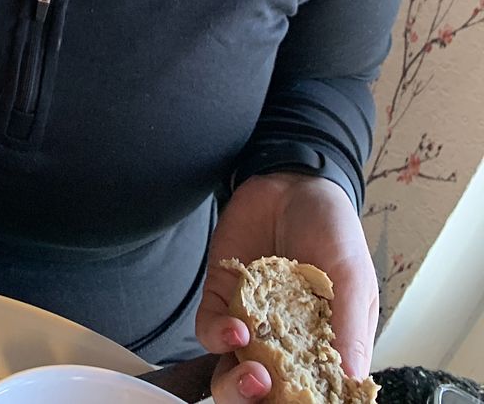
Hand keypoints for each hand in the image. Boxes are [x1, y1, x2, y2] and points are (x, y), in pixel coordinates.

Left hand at [199, 174, 377, 403]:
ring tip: (252, 374)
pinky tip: (234, 328)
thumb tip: (353, 379)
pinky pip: (210, 331)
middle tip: (267, 391)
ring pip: (231, 375)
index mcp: (324, 348)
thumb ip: (350, 327)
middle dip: (260, 403)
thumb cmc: (333, 230)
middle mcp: (284, 345)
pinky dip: (218, 336)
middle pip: (267, 395)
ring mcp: (251, 323)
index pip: (312, 394)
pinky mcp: (222, 298)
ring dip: (236, 385)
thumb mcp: (351, 276)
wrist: (292, 182)